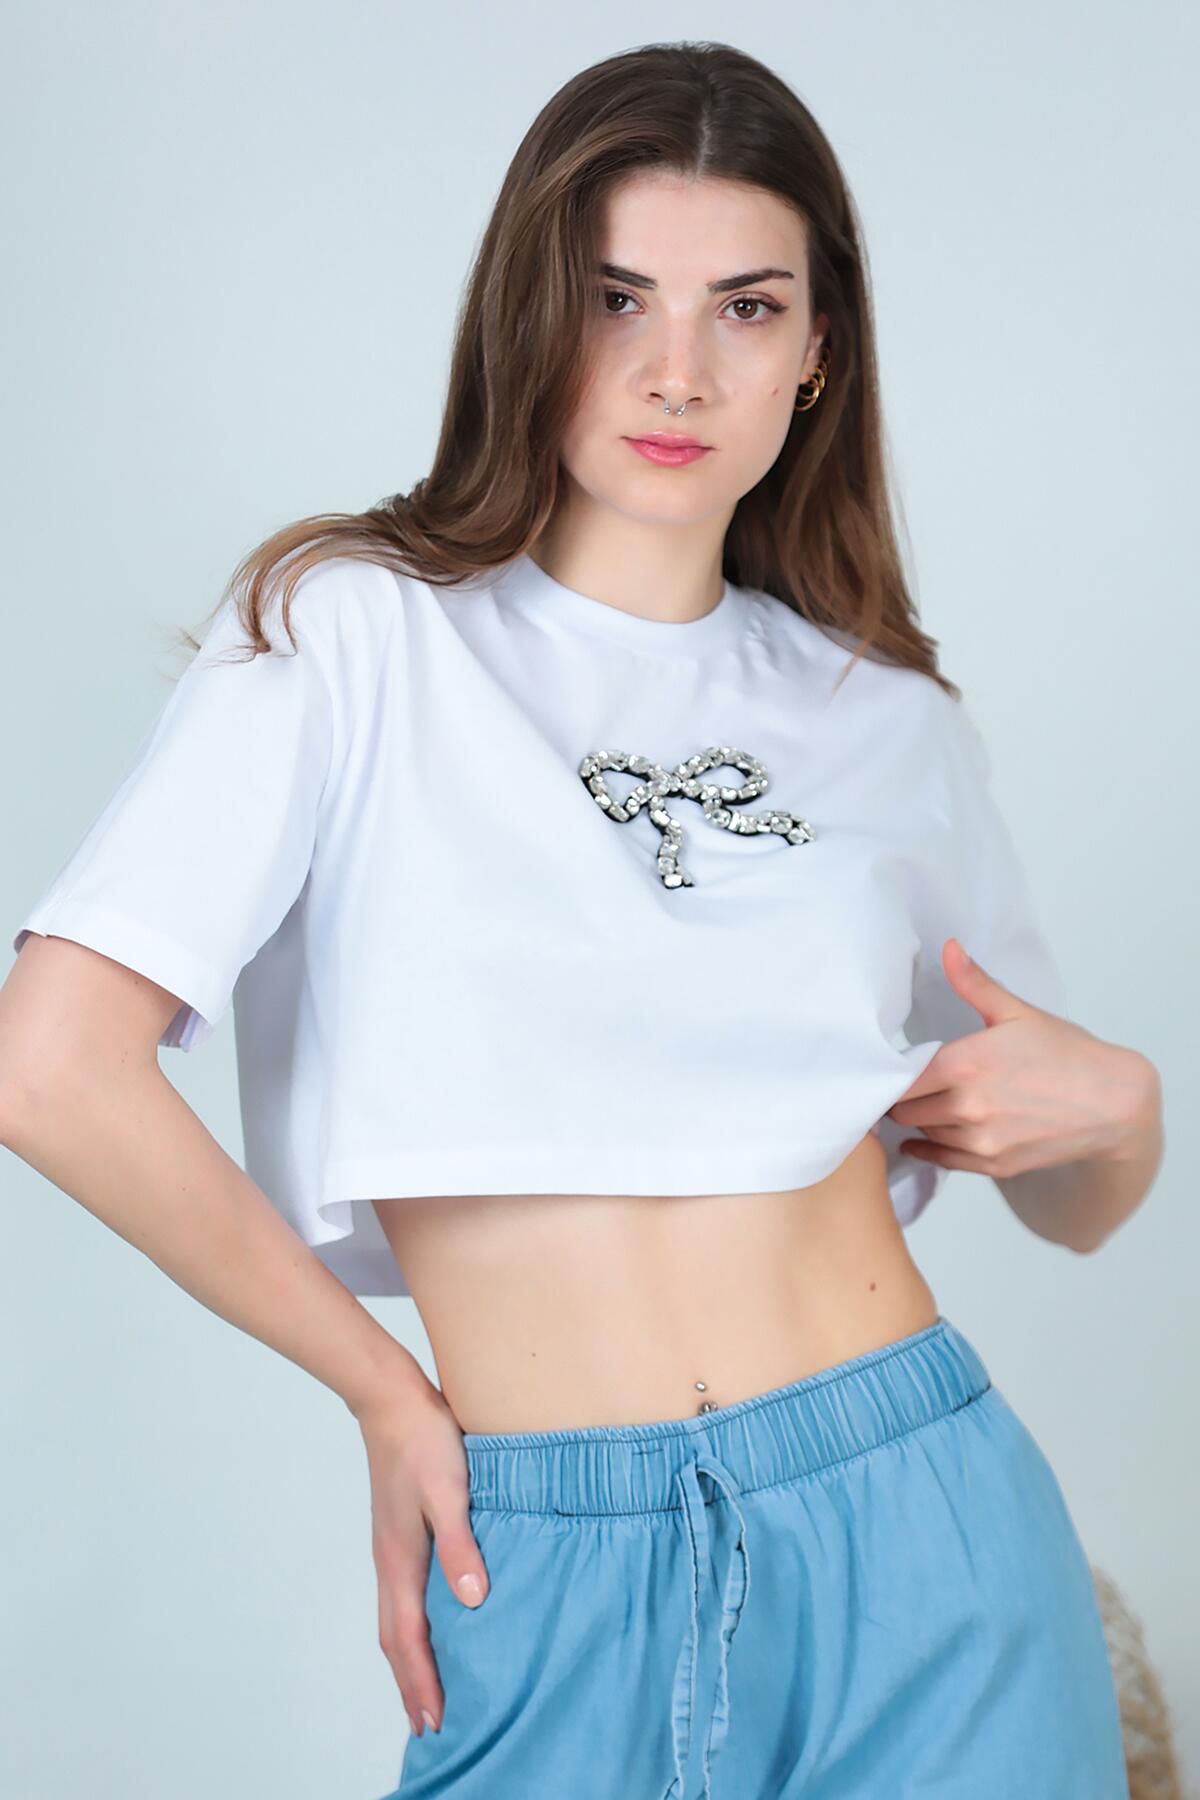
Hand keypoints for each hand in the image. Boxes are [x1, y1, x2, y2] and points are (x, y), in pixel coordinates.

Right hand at [356, 1378, 489, 1739]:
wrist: (392, 1399)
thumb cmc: (424, 1441)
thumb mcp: (449, 1490)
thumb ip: (461, 1543)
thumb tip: (472, 1599)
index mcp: (401, 1560)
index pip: (410, 1639)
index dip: (423, 1683)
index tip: (435, 1724)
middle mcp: (390, 1562)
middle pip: (396, 1640)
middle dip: (412, 1685)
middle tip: (429, 1727)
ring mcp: (391, 1549)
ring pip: (396, 1620)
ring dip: (410, 1660)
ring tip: (427, 1689)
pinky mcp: (398, 1534)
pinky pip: (402, 1597)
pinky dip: (412, 1627)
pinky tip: (432, 1624)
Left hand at [885, 937, 1148, 1176]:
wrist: (1113, 1103)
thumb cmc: (1068, 1054)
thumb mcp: (1017, 1012)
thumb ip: (974, 983)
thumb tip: (949, 947)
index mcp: (965, 1063)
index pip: (899, 1076)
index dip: (889, 1070)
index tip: (887, 1066)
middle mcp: (967, 1105)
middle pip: (903, 1108)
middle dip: (897, 1097)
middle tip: (895, 1087)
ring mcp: (981, 1139)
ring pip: (921, 1133)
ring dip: (917, 1120)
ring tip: (914, 1106)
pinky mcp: (994, 1165)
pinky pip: (943, 1160)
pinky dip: (929, 1148)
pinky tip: (921, 1139)